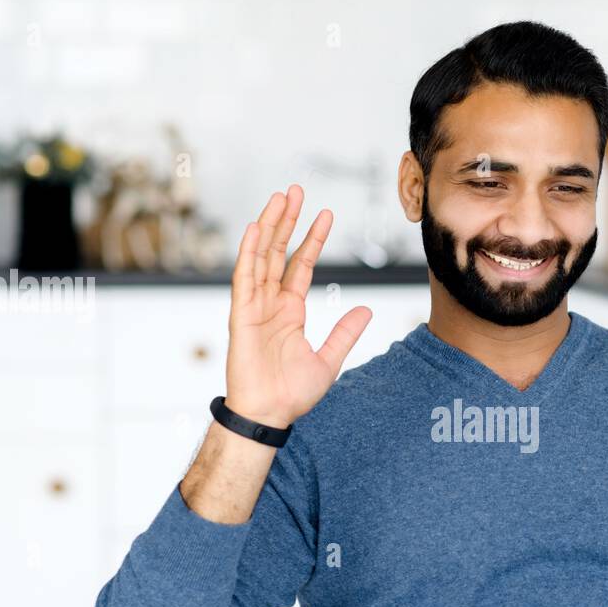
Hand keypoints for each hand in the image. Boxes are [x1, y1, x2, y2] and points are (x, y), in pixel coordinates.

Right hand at [224, 185, 371, 427]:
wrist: (270, 415)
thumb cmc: (292, 394)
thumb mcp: (329, 360)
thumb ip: (345, 333)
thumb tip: (367, 311)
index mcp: (290, 311)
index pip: (301, 265)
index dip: (312, 240)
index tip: (325, 215)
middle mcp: (270, 303)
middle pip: (278, 252)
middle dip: (287, 221)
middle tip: (296, 190)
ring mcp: (254, 307)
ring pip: (261, 257)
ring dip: (269, 226)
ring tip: (280, 198)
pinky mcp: (241, 315)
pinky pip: (244, 278)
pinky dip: (248, 252)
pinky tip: (255, 228)